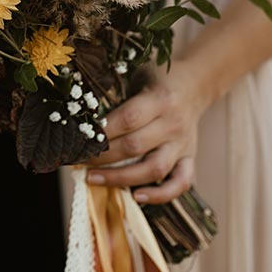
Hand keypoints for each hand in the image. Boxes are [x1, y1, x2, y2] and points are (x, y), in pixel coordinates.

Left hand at [87, 60, 213, 203]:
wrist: (195, 84)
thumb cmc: (157, 78)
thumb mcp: (138, 74)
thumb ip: (118, 93)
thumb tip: (83, 117)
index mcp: (160, 99)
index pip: (127, 119)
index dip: (102, 132)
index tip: (78, 138)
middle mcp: (173, 123)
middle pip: (134, 146)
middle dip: (101, 157)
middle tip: (76, 160)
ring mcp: (183, 143)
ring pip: (154, 169)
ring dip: (120, 178)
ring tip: (93, 179)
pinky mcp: (190, 158)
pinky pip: (180, 183)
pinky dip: (160, 194)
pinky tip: (137, 197)